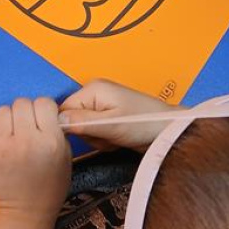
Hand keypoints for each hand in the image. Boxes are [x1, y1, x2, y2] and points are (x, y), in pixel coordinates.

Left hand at [0, 98, 70, 221]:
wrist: (25, 210)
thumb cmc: (49, 186)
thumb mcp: (66, 157)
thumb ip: (58, 130)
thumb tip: (47, 110)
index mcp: (50, 141)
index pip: (44, 102)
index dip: (45, 109)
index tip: (43, 119)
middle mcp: (27, 140)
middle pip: (23, 102)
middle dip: (27, 112)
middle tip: (28, 127)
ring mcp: (4, 144)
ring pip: (4, 109)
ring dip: (10, 118)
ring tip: (14, 133)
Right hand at [58, 79, 176, 151]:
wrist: (170, 131)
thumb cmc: (146, 124)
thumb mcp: (112, 125)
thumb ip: (84, 123)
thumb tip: (58, 121)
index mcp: (93, 89)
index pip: (64, 110)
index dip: (74, 128)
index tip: (91, 134)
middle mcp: (95, 94)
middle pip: (73, 121)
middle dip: (90, 135)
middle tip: (108, 136)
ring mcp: (102, 105)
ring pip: (84, 130)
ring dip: (98, 139)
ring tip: (116, 137)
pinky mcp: (108, 116)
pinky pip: (95, 132)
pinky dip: (105, 140)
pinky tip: (118, 139)